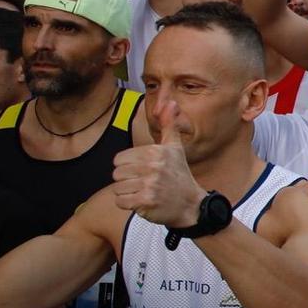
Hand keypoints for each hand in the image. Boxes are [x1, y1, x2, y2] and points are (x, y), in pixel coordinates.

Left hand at [112, 101, 205, 228]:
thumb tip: (170, 102)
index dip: (128, 166)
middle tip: (144, 183)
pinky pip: (120, 201)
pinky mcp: (145, 202)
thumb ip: (169, 125)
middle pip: (117, 174)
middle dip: (127, 180)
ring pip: (118, 188)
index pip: (119, 159)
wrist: (191, 204)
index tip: (143, 171)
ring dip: (128, 193)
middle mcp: (152, 167)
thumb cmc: (179, 174)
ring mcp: (149, 185)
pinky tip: (142, 202)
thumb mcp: (175, 148)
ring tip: (144, 192)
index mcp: (155, 152)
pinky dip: (128, 204)